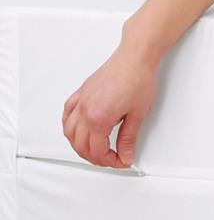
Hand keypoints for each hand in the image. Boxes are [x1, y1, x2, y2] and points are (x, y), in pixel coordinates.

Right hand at [62, 26, 158, 168]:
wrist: (135, 57)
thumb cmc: (138, 79)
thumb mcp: (138, 115)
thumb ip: (129, 138)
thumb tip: (126, 155)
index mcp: (99, 118)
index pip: (97, 151)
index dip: (110, 162)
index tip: (122, 161)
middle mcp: (85, 110)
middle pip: (81, 145)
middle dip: (96, 158)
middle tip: (112, 160)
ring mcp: (81, 100)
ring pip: (69, 132)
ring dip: (80, 146)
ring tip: (96, 151)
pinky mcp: (81, 92)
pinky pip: (67, 114)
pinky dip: (70, 128)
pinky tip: (79, 131)